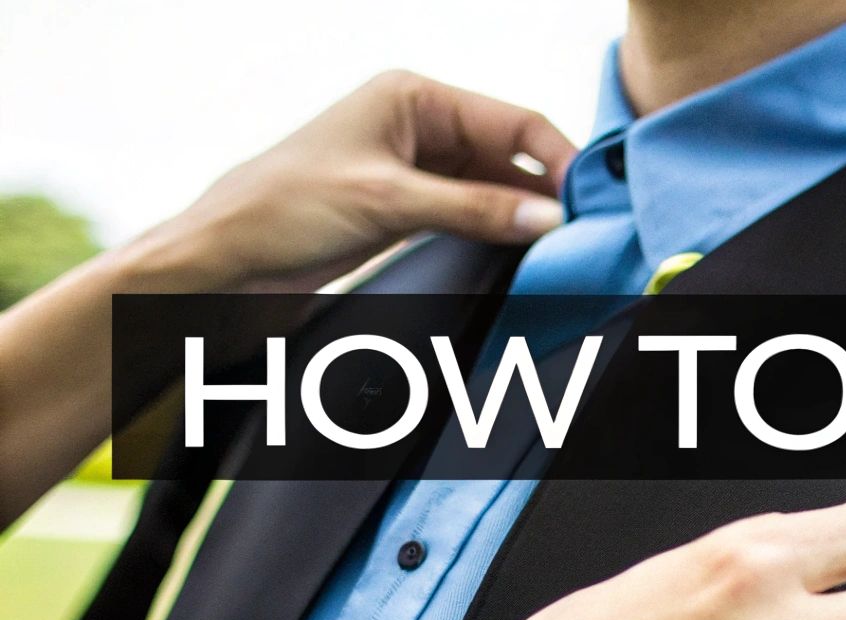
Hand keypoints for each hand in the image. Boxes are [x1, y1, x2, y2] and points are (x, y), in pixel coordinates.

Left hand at [141, 70, 575, 291]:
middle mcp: (419, 127)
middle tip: (588, 230)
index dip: (558, 159)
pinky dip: (501, 235)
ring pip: (498, 190)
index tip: (590, 199)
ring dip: (527, 217)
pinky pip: (475, 217)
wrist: (224, 263)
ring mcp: (418, 171)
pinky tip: (526, 255)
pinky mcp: (411, 211)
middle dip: (549, 191)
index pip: (512, 122)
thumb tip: (548, 218)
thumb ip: (475, 209)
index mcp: (412, 97)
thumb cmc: (279, 209)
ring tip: (565, 248)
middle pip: (511, 156)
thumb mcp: (388, 202)